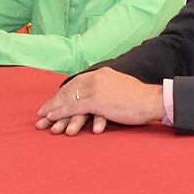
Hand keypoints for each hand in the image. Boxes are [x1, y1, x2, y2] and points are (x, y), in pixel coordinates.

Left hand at [36, 68, 163, 132]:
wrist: (152, 100)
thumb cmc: (140, 99)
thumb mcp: (121, 87)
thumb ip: (108, 89)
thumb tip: (101, 97)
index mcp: (102, 74)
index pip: (77, 83)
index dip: (63, 93)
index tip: (53, 102)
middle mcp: (96, 78)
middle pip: (69, 90)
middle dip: (54, 102)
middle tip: (41, 113)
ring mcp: (96, 89)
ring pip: (68, 98)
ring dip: (54, 109)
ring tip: (43, 119)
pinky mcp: (98, 101)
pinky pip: (74, 107)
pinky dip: (61, 113)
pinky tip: (53, 119)